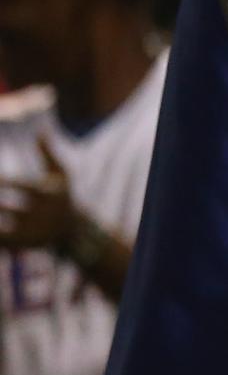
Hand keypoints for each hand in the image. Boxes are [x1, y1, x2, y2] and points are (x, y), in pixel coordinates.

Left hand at [0, 142, 78, 256]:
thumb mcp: (62, 173)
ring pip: (5, 229)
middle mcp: (44, 215)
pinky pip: (4, 242)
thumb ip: (49, 153)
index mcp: (51, 196)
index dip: (5, 184)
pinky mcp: (26, 245)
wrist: (74, 232)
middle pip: (11, 210)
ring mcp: (35, 232)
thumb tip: (41, 130)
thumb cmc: (62, 196)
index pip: (25, 188)